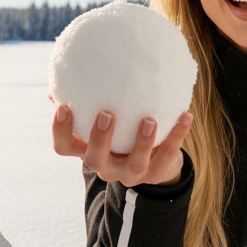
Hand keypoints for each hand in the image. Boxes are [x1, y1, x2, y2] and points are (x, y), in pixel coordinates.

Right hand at [51, 101, 192, 187]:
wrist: (155, 165)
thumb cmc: (122, 135)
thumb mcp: (106, 124)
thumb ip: (88, 102)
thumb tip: (68, 73)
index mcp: (88, 151)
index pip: (65, 147)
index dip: (60, 130)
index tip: (64, 107)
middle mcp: (106, 166)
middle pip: (95, 159)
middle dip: (100, 138)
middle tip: (107, 114)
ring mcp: (131, 173)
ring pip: (135, 163)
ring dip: (142, 142)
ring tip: (149, 120)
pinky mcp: (156, 173)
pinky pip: (169, 153)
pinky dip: (178, 134)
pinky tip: (186, 115)